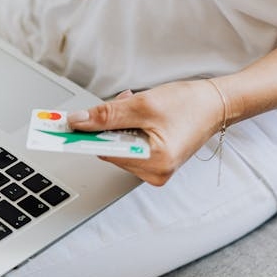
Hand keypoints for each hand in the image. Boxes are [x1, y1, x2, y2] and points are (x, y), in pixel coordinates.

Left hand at [67, 79, 226, 185]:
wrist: (216, 104)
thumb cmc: (189, 104)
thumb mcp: (143, 104)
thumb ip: (107, 115)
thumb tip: (77, 121)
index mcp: (155, 163)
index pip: (104, 151)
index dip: (83, 136)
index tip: (60, 130)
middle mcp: (154, 173)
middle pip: (108, 149)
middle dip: (110, 124)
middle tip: (124, 103)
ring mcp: (154, 170)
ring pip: (116, 145)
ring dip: (119, 123)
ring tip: (138, 107)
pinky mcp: (153, 163)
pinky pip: (127, 145)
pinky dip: (127, 128)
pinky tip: (141, 115)